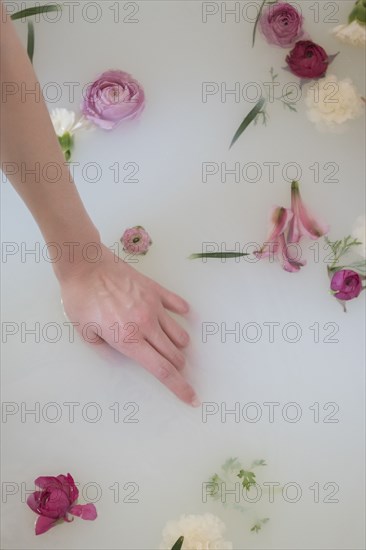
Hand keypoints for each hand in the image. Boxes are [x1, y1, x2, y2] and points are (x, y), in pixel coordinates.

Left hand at [58, 244, 198, 405]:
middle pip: (174, 355)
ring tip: (169, 344)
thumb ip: (105, 349)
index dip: (180, 387)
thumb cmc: (81, 299)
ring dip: (178, 345)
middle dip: (178, 367)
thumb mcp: (85, 333)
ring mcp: (154, 306)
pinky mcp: (155, 290)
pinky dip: (181, 313)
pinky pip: (176, 304)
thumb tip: (120, 354)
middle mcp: (146, 326)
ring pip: (179, 334)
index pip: (162, 370)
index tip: (192, 397)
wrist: (85, 266)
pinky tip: (179, 315)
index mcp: (128, 340)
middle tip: (173, 368)